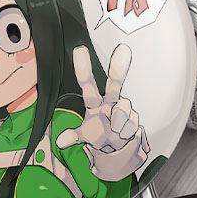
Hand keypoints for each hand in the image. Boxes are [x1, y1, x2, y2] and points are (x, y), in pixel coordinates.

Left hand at [55, 44, 149, 181]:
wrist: (117, 148)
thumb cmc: (99, 135)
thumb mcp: (84, 136)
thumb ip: (73, 136)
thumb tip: (61, 141)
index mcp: (94, 103)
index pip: (87, 83)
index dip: (83, 68)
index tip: (79, 50)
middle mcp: (110, 101)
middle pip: (114, 82)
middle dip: (118, 67)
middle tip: (123, 49)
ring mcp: (123, 107)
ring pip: (123, 110)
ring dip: (118, 126)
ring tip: (113, 133)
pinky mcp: (135, 116)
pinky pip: (132, 123)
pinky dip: (125, 133)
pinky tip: (122, 135)